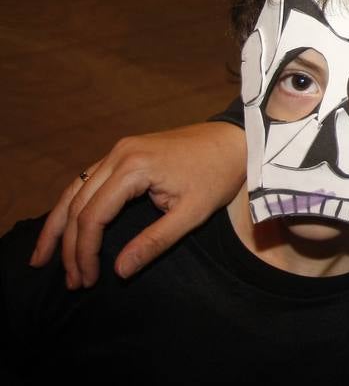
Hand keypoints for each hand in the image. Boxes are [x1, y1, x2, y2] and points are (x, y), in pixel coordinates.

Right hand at [29, 122, 245, 287]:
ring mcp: (120, 150)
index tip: (87, 279)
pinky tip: (66, 227)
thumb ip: (154, 242)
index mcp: (134, 167)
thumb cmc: (218, 175)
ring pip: (76, 190)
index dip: (85, 251)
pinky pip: (89, 180)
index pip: (93, 215)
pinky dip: (74, 205)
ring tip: (43, 257)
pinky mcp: (125, 152)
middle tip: (70, 280)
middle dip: (69, 245)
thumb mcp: (192, 214)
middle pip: (78, 204)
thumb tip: (119, 272)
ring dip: (60, 225)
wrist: (235, 140)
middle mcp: (119, 154)